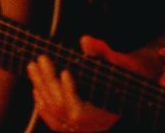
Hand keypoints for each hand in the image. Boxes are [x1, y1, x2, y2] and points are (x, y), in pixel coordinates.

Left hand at [26, 35, 163, 131]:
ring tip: (33, 66)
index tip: (65, 72)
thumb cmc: (127, 74)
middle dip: (49, 82)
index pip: (79, 109)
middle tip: (41, 59)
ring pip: (53, 111)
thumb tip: (86, 40)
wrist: (131, 88)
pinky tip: (36, 87)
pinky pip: (53, 119)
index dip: (70, 91)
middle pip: (61, 107)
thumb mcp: (120, 63)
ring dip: (41, 87)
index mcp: (105, 115)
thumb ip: (103, 52)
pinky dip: (43, 104)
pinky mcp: (74, 125)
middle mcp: (91, 125)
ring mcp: (81, 127)